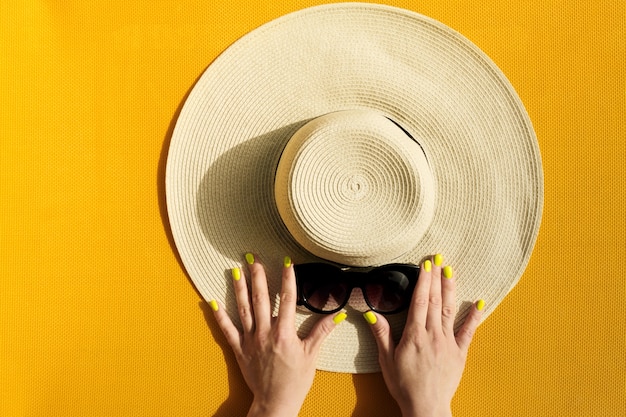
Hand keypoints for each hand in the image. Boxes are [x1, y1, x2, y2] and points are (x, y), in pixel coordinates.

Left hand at [210, 254, 344, 416]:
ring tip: (236, 271)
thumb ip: (322, 332)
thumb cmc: (296, 381)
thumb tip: (337, 315)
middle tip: (253, 258)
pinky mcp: (240, 350)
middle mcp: (265, 332)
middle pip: (261, 299)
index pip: (287, 299)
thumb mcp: (312, 355)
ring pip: (243, 309)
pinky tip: (212, 302)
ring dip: (239, 289)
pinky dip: (219, 316)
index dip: (287, 279)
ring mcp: (250, 340)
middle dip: (257, 276)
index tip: (286, 262)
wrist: (275, 402)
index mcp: (284, 332)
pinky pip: (227, 330)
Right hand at [364, 254, 483, 416]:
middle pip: (435, 301)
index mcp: (414, 335)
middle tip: (439, 258)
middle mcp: (433, 335)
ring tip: (452, 270)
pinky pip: (468, 331)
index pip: (420, 302)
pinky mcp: (459, 353)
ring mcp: (448, 342)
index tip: (426, 265)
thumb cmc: (403, 385)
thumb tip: (370, 313)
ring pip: (450, 310)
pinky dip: (474, 316)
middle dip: (437, 278)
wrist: (426, 407)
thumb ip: (382, 334)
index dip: (423, 281)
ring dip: (451, 289)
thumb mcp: (386, 360)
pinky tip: (479, 302)